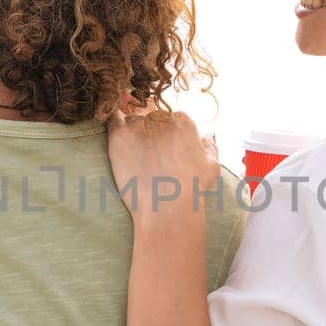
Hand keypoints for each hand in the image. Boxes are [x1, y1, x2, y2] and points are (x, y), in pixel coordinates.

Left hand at [105, 108, 219, 224]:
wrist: (167, 206)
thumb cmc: (191, 190)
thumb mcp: (211, 167)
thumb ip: (210, 147)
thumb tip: (207, 136)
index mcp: (183, 122)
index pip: (171, 119)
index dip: (166, 135)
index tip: (163, 149)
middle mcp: (162, 118)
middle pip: (151, 118)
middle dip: (150, 133)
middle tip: (148, 155)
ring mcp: (139, 125)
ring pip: (133, 121)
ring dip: (133, 133)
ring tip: (134, 156)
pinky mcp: (120, 136)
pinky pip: (114, 121)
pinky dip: (114, 125)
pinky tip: (119, 139)